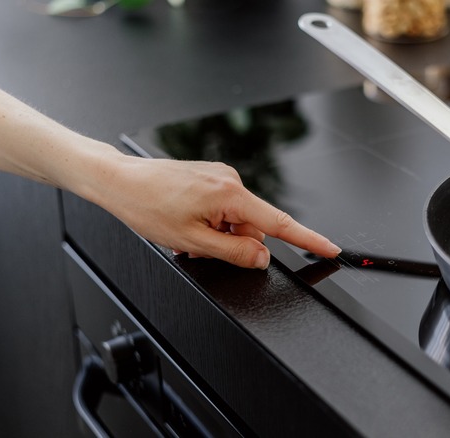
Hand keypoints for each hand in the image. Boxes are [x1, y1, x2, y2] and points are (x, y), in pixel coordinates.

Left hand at [91, 154, 340, 268]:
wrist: (120, 181)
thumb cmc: (147, 206)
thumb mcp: (193, 241)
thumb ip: (235, 252)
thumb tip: (262, 257)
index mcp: (230, 195)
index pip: (279, 223)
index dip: (308, 239)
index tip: (329, 248)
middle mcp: (230, 181)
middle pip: (253, 226)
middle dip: (233, 243)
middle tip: (199, 247)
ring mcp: (220, 177)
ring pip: (236, 220)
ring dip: (218, 234)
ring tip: (186, 234)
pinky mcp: (210, 177)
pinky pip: (223, 208)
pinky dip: (211, 222)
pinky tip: (187, 223)